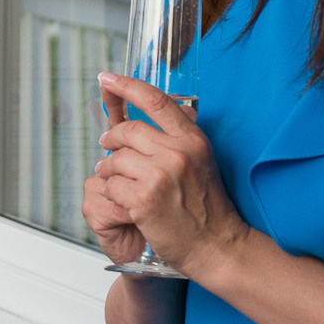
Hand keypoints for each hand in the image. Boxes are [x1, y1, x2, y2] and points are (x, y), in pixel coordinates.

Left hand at [92, 72, 249, 278]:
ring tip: (115, 178)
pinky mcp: (144, 200)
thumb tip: (155, 110)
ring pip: (114, 159)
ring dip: (108, 169)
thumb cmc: (207, 206)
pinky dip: (112, 191)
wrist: (217, 246)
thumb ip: (179, 136)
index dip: (127, 85)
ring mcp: (160, 177)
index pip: (156, 100)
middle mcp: (178, 153)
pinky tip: (123, 200)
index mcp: (193, 140)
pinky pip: (111, 185)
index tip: (106, 77)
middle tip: (105, 145)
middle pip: (127, 130)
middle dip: (111, 138)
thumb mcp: (201, 161)